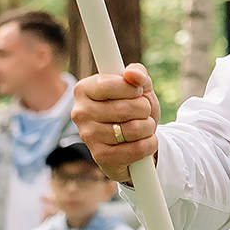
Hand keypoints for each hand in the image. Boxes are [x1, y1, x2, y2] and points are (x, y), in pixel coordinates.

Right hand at [73, 65, 161, 183]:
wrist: (131, 139)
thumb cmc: (133, 107)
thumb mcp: (137, 86)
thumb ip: (137, 73)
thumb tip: (133, 74)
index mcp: (84, 89)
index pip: (110, 85)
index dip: (133, 89)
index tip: (137, 92)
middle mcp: (80, 112)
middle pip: (125, 109)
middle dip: (145, 109)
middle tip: (145, 111)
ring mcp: (88, 136)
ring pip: (132, 129)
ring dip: (149, 127)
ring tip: (146, 126)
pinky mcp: (100, 156)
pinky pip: (136, 149)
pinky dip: (149, 144)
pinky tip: (146, 140)